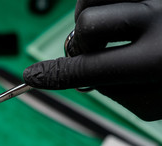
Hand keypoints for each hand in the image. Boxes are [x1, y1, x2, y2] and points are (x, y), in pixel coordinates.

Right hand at [23, 0, 161, 120]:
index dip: (54, 75)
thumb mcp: (154, 99)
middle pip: (86, 28)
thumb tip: (74, 73)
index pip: (86, 71)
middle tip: (96, 49)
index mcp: (157, 65)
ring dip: (96, 19)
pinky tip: (128, 12)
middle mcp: (160, 24)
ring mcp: (157, 1)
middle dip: (83, 43)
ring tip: (122, 28)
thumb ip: (114, 88)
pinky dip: (104, 4)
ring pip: (92, 4)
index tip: (32, 78)